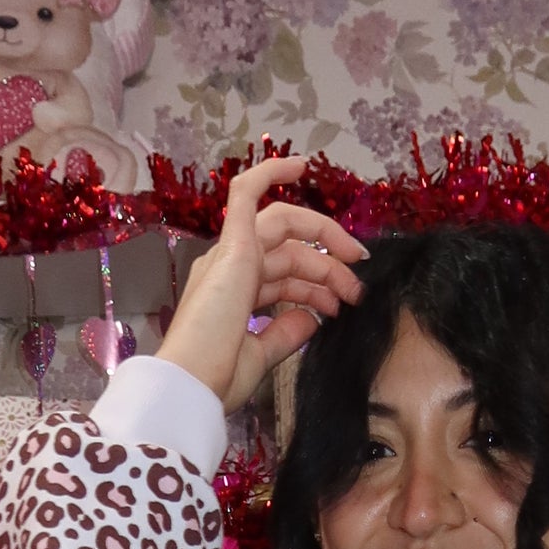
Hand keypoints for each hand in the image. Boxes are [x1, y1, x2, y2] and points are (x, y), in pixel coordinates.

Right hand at [158, 153, 366, 415]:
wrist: (191, 384)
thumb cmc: (216, 379)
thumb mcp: (261, 356)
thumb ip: (286, 334)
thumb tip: (312, 318)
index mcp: (232, 295)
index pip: (282, 277)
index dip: (315, 288)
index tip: (341, 306)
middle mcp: (228, 268)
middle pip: (289, 252)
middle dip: (328, 267)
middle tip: (358, 290)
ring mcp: (229, 255)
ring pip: (283, 228)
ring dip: (323, 238)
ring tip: (355, 261)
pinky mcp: (232, 246)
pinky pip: (246, 193)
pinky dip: (271, 173)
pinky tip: (301, 164)